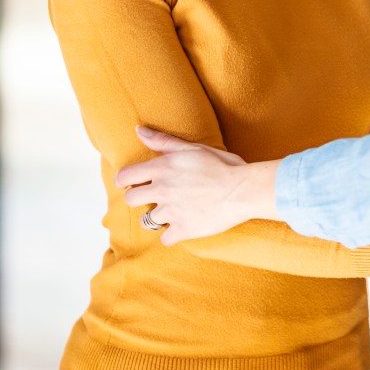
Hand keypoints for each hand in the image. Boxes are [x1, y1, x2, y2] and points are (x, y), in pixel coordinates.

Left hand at [116, 126, 281, 244]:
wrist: (244, 190)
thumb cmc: (223, 165)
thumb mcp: (193, 148)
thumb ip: (163, 141)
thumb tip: (139, 131)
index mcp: (162, 168)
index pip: (125, 177)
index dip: (126, 181)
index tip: (134, 183)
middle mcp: (161, 190)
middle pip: (131, 200)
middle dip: (140, 198)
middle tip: (156, 196)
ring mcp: (171, 212)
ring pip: (148, 220)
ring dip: (158, 217)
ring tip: (174, 211)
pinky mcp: (183, 229)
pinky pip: (165, 239)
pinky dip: (172, 234)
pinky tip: (183, 226)